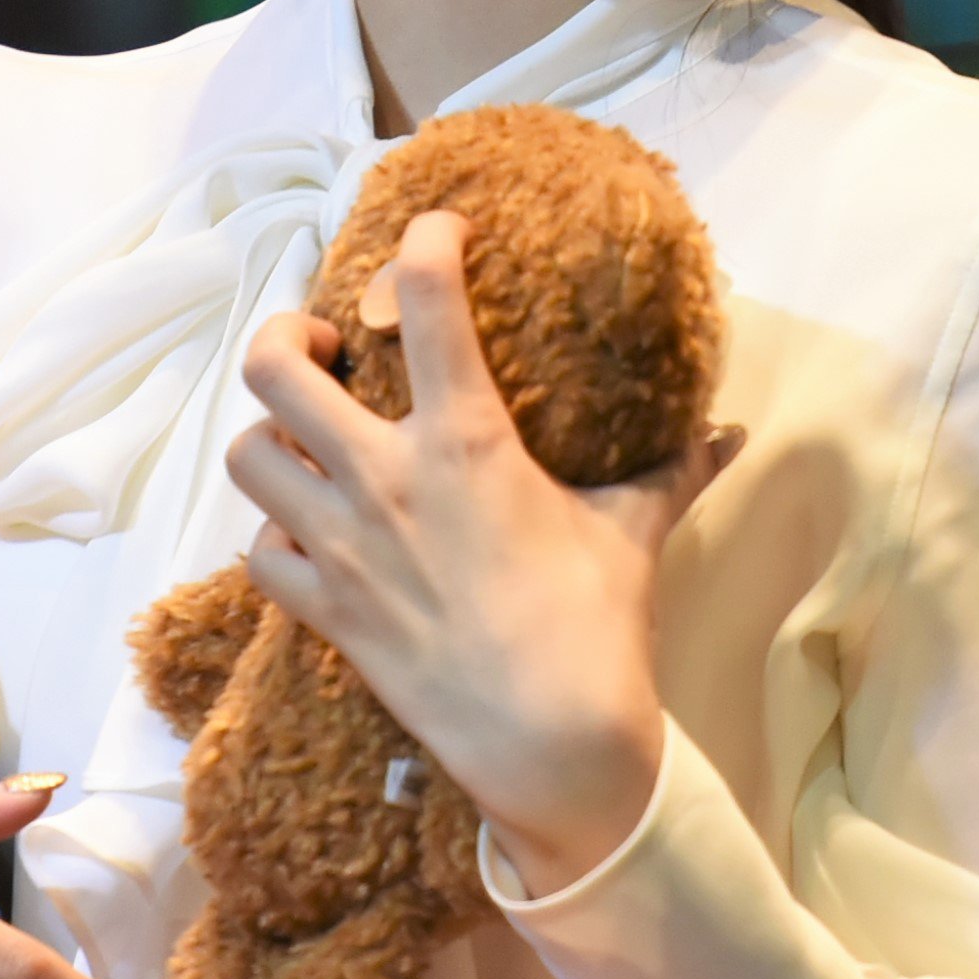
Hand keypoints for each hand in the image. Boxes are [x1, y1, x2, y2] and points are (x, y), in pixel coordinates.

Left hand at [227, 210, 738, 898]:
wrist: (552, 746)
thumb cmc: (597, 628)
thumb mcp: (635, 533)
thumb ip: (672, 470)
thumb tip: (730, 433)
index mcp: (464, 440)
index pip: (424, 299)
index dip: (423, 242)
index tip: (435, 232)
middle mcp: (384, 479)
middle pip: (275, 365)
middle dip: (287, 336)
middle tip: (324, 348)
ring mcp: (342, 546)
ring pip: (248, 453)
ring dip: (271, 437)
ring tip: (309, 438)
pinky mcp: (325, 611)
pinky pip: (260, 550)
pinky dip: (274, 534)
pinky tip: (310, 532)